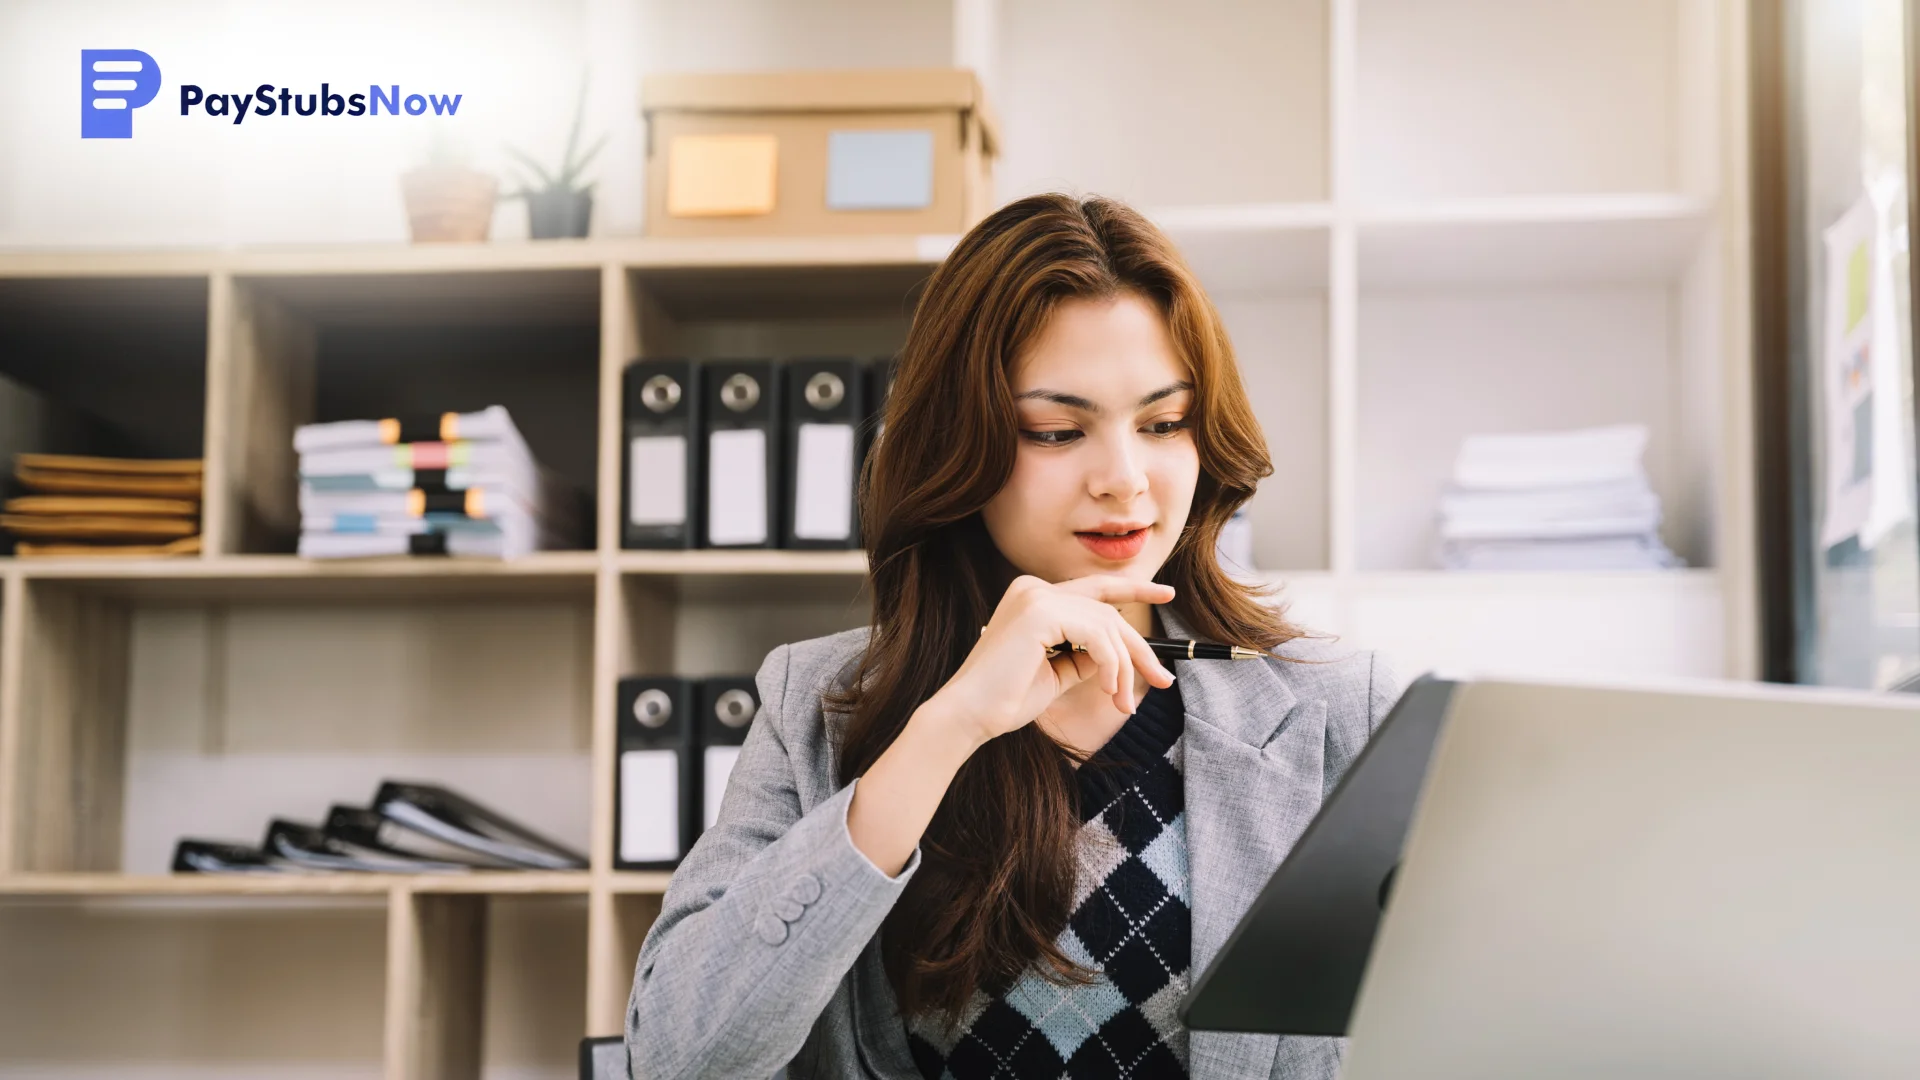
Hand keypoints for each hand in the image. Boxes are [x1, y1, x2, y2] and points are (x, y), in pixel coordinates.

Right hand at [923, 574, 1177, 747]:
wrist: (970, 716)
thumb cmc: (1007, 699)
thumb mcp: (1059, 672)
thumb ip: (1087, 655)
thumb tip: (1122, 654)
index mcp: (1034, 597)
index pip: (1095, 589)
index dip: (1135, 590)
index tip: (1167, 594)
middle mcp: (1034, 588)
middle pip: (1108, 611)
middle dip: (1139, 649)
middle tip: (1164, 680)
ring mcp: (1035, 596)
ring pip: (1107, 625)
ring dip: (1124, 668)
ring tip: (1123, 701)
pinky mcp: (1040, 612)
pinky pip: (1097, 634)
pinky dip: (1111, 664)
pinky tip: (1108, 690)